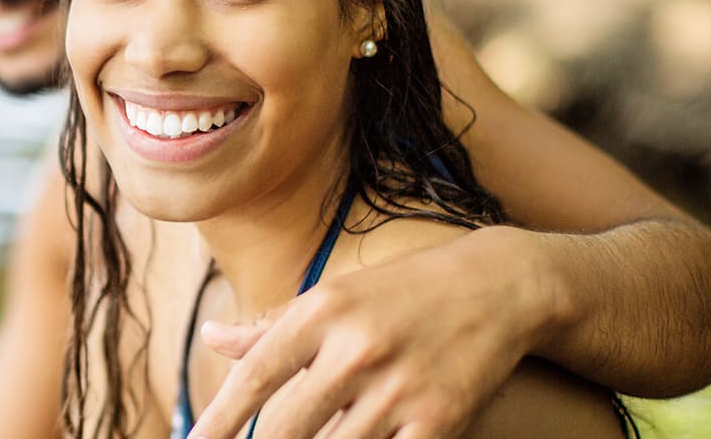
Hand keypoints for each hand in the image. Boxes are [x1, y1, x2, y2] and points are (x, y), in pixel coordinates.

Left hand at [185, 227, 558, 438]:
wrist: (499, 286)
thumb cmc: (402, 292)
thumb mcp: (333, 296)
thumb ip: (270, 327)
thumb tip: (211, 337)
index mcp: (321, 313)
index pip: (254, 377)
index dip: (217, 421)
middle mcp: (356, 349)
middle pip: (286, 428)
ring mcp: (399, 388)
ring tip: (313, 438)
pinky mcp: (439, 420)